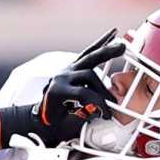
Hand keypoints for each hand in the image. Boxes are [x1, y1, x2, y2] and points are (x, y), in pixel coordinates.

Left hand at [0, 31, 124, 148]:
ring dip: (106, 52)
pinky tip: (111, 34)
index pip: (84, 94)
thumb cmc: (50, 121)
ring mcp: (67, 69)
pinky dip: (100, 44)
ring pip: (89, 57)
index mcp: (57, 91)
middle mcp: (62, 77)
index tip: (106, 114)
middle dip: (103, 87)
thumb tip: (99, 111)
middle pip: (88, 74)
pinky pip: (88, 53)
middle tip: (114, 98)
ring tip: (122, 47)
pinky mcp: (72, 67)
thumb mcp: (63, 124)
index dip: (98, 105)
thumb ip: (81, 118)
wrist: (37, 114)